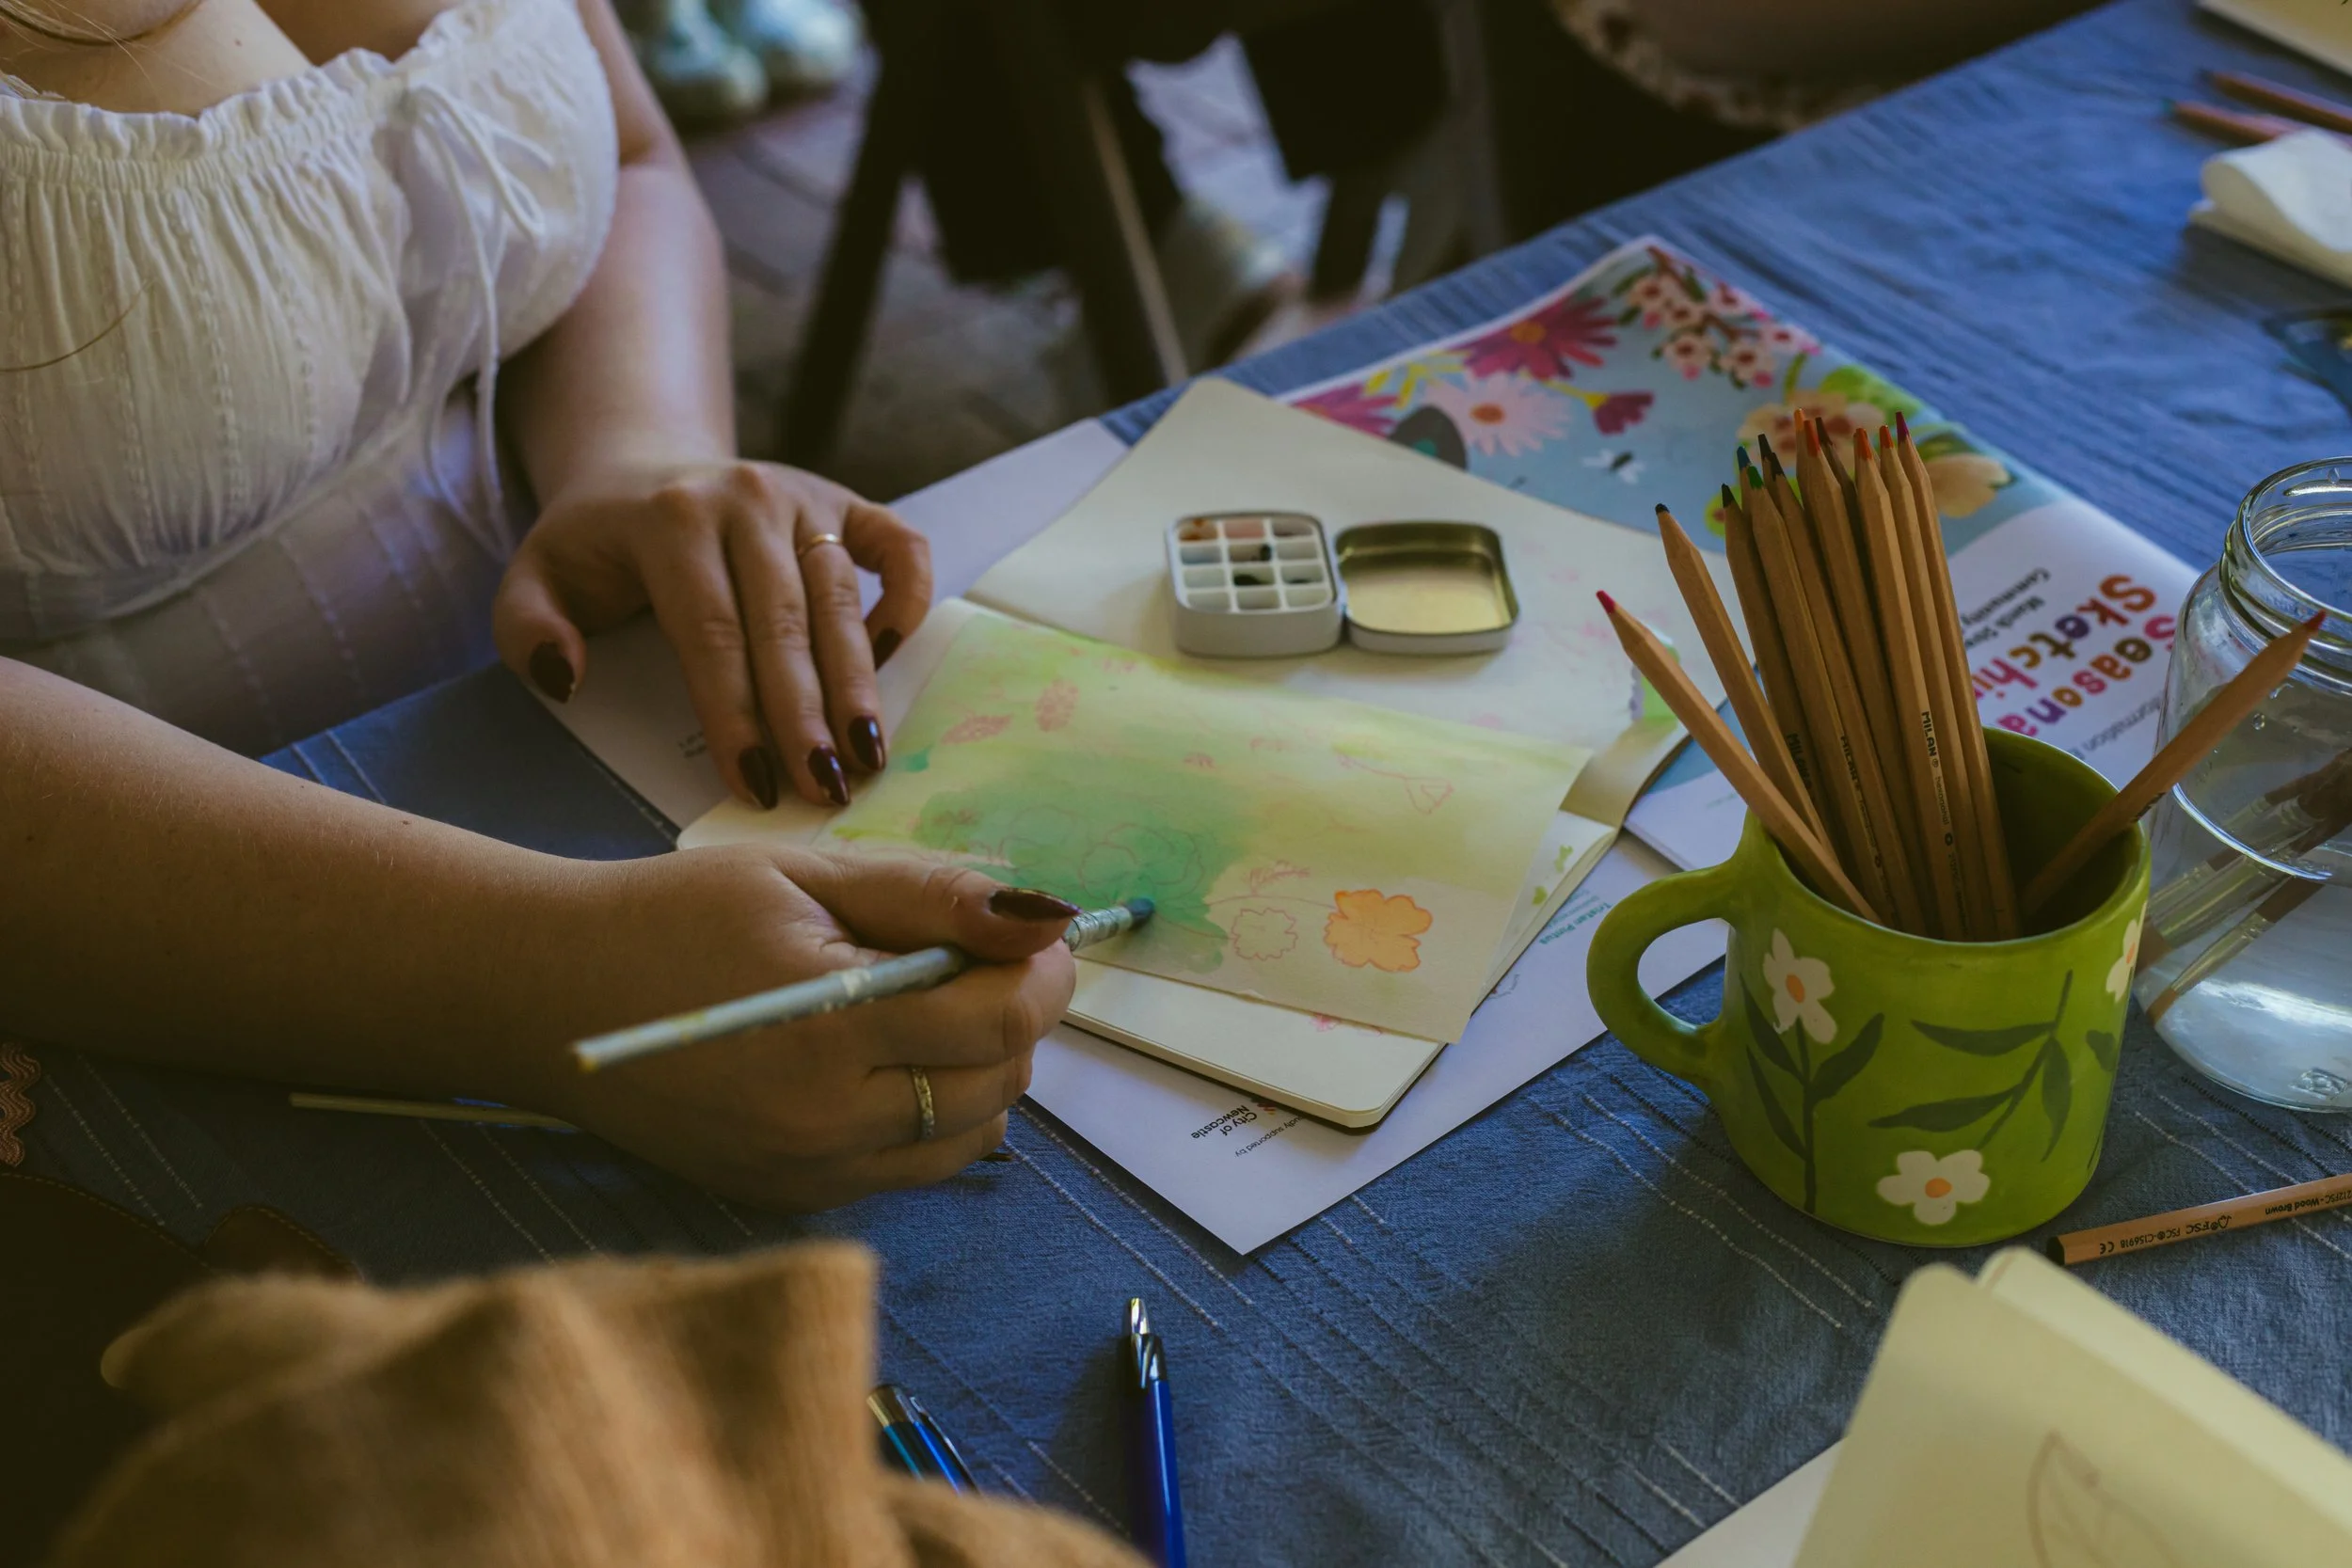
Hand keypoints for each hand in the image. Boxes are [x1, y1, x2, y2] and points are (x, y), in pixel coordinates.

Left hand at [493, 457, 931, 809]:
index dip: (736, 715)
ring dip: (859, 683)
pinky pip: (900, 547)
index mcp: (672, 520)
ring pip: (841, 598)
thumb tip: (566, 678)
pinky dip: (906, 601)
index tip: (755, 786)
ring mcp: (805, 496)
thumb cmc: (595, 546)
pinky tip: (891, 659)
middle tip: (828, 790)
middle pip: (784, 624)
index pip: (712, 634)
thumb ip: (528, 629)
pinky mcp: (847, 501)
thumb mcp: (533, 578)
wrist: (640, 468)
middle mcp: (747, 500)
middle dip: (808, 715)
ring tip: (867, 755)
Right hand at [524, 848, 1078, 1211]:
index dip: (1043, 974)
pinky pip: (913, 1166)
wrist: (550, 996)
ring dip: (981, 1071)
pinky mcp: (794, 1198)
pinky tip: (882, 1059)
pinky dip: (931, 1114)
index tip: (1030, 937)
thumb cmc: (676, 915)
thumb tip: (1049, 918)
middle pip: (1000, 1083)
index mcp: (830, 1029)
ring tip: (923, 1008)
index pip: (1004, 1021)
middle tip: (968, 959)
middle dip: (1014, 1017)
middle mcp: (826, 1121)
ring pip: (971, 1135)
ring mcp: (811, 1173)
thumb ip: (933, 898)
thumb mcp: (807, 875)